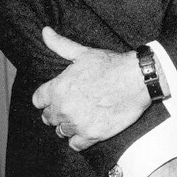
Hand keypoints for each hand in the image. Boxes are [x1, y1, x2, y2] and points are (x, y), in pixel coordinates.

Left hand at [32, 27, 150, 150]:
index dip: (49, 98)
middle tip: (76, 104)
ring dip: (70, 125)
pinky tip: (90, 127)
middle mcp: (64, 108)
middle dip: (60, 111)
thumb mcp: (83, 53)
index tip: (61, 95)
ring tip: (84, 115)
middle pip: (49, 118)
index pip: (38, 101)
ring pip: (62, 131)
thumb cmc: (111, 64)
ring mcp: (77, 123)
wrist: (137, 78)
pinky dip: (81, 138)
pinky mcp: (92, 135)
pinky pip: (75, 145)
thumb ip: (60, 44)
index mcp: (58, 88)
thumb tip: (44, 31)